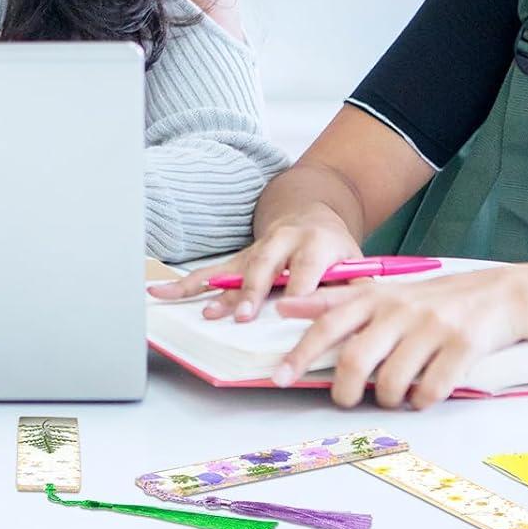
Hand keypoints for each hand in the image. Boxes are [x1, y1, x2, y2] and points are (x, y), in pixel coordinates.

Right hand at [146, 213, 363, 321]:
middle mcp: (281, 243)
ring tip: (206, 315)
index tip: (286, 309)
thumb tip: (366, 315)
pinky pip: (209, 272)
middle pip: (264, 266)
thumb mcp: (355, 261)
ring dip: (217, 292)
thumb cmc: (335, 249)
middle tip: (243, 315)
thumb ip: (357, 286)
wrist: (311, 213)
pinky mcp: (237, 259)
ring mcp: (255, 250)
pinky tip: (160, 293)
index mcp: (315, 244)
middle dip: (252, 291)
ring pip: (232, 269)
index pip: (306, 267)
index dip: (297, 286)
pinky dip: (185, 285)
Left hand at [273, 266, 527, 407]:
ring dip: (388, 399)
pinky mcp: (461, 346)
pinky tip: (423, 395)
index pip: (327, 324)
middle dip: (345, 390)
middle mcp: (398, 310)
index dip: (300, 351)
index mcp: (374, 297)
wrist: (496, 295)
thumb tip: (285, 306)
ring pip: (393, 380)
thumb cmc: (428, 300)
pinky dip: (422, 401)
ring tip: (392, 396)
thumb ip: (334, 300)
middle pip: (356, 359)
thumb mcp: (380, 291)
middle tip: (345, 401)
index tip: (279, 376)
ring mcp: (430, 327)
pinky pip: (431, 389)